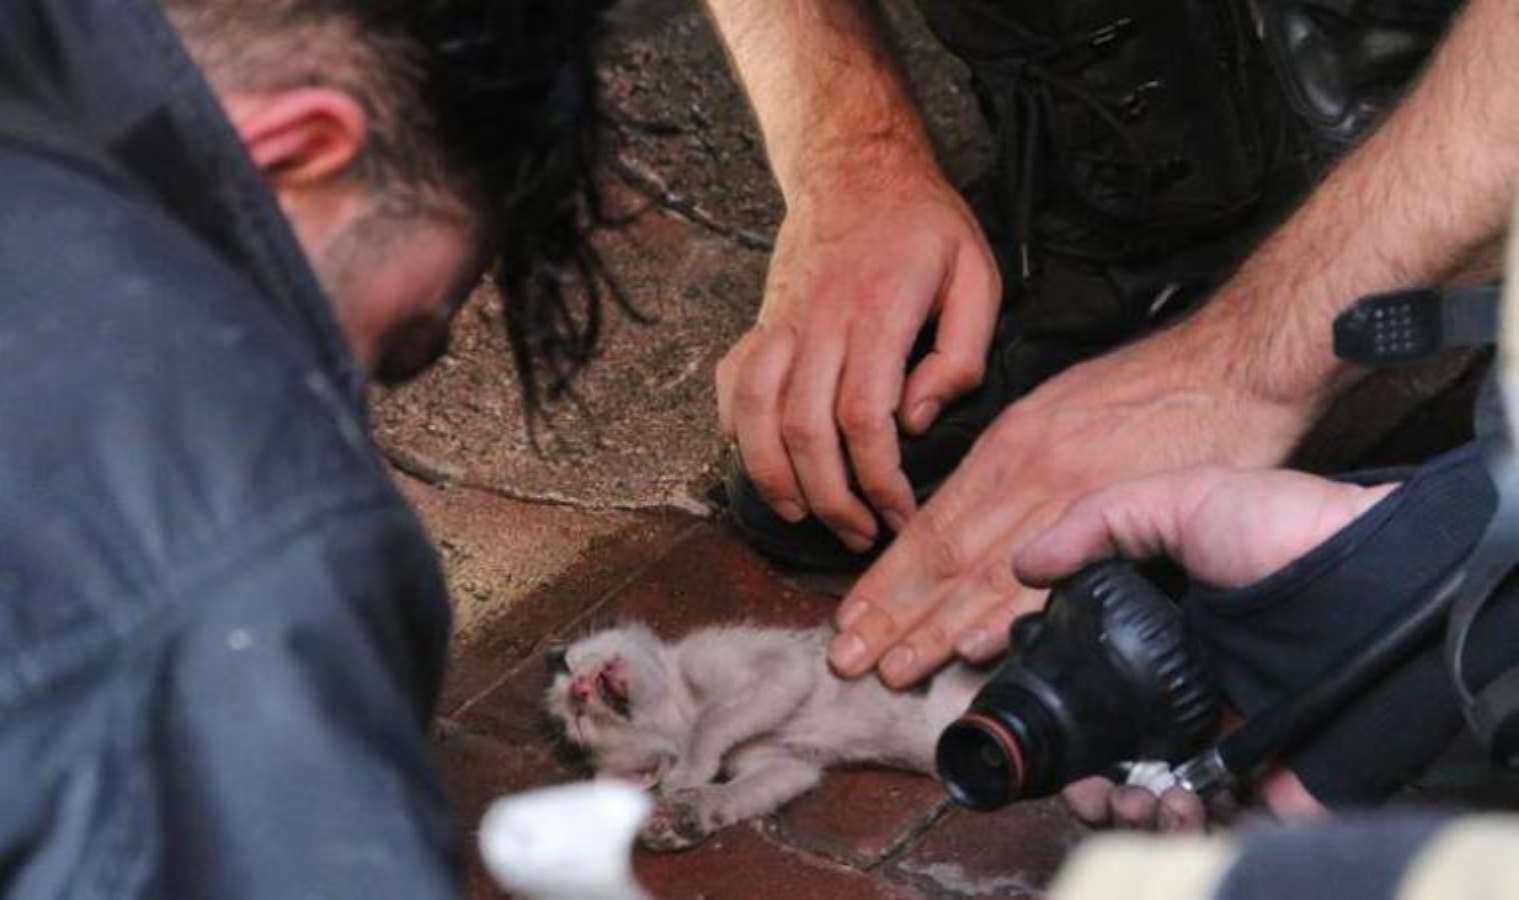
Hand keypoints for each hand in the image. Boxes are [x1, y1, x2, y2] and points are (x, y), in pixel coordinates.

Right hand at [716, 162, 1000, 549]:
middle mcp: (819, 322)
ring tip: (805, 515)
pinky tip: (763, 464)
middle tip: (861, 533)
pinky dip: (738, 432)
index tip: (900, 513)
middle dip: (831, 497)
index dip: (879, 479)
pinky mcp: (760, 323)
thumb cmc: (922, 226)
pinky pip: (733, 386)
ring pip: (757, 415)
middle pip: (805, 429)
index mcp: (878, 312)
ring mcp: (780, 323)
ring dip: (774, 477)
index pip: (864, 416)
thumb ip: (962, 351)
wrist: (854, 166)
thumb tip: (918, 417)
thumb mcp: (976, 273)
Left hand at [826, 317, 1325, 686]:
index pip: (931, 527)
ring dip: (936, 630)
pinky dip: (1015, 614)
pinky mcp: (1125, 518)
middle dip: (893, 616)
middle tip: (846, 660)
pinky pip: (1062, 578)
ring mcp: (1074, 500)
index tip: (851, 617)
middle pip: (946, 558)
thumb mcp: (1056, 408)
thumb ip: (1012, 467)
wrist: (1232, 364)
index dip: (888, 579)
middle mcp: (1028, 476)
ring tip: (892, 671)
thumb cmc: (1146, 386)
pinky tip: (979, 647)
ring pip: (989, 575)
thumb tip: (974, 518)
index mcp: (1008, 450)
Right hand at [1021, 465, 1394, 831]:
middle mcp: (1192, 693)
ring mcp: (1230, 740)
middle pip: (1119, 757)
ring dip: (1128, 812)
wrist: (1378, 578)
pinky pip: (1218, 822)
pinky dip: (1185, 828)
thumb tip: (1023, 566)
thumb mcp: (1184, 498)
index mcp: (1165, 638)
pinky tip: (1174, 807)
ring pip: (1158, 799)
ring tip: (1131, 802)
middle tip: (1087, 789)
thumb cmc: (1289, 530)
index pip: (1098, 692)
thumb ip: (1098, 523)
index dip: (1066, 719)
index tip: (1043, 729)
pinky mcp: (1273, 779)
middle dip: (1089, 786)